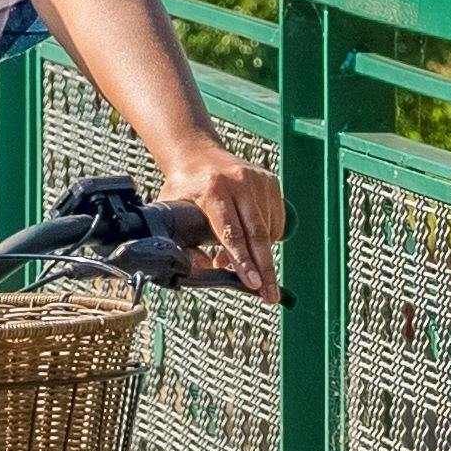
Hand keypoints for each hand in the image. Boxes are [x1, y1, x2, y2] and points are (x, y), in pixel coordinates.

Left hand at [149, 139, 284, 298]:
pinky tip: (252, 239)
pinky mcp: (270, 181)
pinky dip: (268, 238)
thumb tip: (203, 270)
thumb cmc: (185, 188)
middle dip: (265, 269)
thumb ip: (184, 243)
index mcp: (212, 190)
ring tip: (243, 262)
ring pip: (269, 230)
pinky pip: (276, 220)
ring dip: (260, 254)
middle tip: (271, 296)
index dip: (242, 260)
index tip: (253, 284)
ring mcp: (257, 180)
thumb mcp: (174, 213)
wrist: (199, 154)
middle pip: (257, 234)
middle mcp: (239, 182)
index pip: (231, 232)